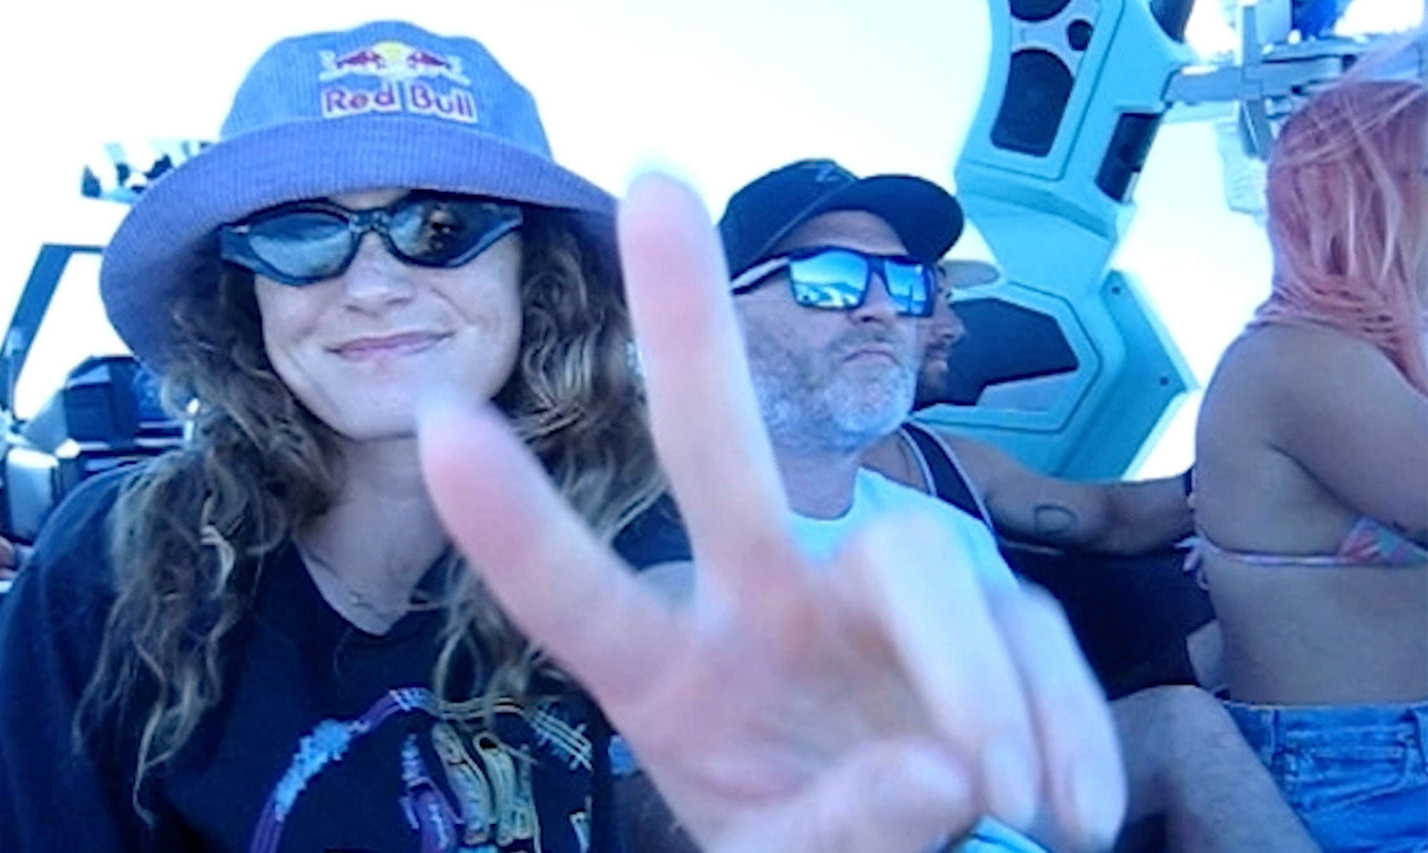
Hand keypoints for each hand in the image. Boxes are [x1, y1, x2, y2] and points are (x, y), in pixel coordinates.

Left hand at [418, 175, 1123, 852]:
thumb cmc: (823, 843)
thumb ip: (845, 833)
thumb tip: (941, 772)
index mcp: (676, 677)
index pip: (582, 600)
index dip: (517, 525)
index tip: (439, 419)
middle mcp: (763, 600)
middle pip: (720, 454)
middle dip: (688, 327)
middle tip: (656, 187)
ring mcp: (874, 587)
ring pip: (919, 555)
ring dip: (980, 683)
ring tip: (1019, 811)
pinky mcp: (990, 597)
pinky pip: (1033, 628)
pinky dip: (1067, 722)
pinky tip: (1071, 807)